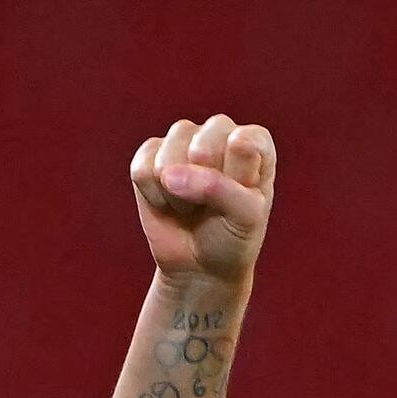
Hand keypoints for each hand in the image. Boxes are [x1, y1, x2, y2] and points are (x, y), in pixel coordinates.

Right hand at [128, 114, 276, 285]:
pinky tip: (168, 203)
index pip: (242, 142)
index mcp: (253, 141)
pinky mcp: (151, 153)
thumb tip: (168, 174)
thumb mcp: (245, 217)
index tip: (243, 198)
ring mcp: (182, 139)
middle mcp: (218, 132)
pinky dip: (154, 196)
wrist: (201, 265)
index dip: (238, 177)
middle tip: (213, 206)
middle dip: (205, 187)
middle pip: (202, 145)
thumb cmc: (232, 237)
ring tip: (191, 206)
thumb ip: (218, 188)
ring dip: (178, 194)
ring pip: (168, 154)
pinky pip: (142, 168)